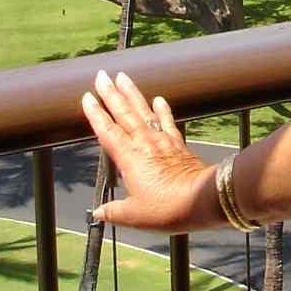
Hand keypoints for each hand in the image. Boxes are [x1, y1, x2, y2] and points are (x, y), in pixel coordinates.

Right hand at [80, 70, 215, 231]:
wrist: (202, 199)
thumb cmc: (167, 208)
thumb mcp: (134, 215)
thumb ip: (114, 212)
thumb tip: (99, 214)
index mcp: (129, 158)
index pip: (107, 131)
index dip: (96, 114)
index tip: (87, 97)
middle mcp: (144, 143)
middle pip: (124, 114)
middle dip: (111, 94)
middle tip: (102, 76)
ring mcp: (162, 141)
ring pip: (144, 111)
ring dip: (132, 94)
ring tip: (123, 77)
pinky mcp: (178, 144)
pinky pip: (167, 122)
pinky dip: (163, 110)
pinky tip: (158, 99)